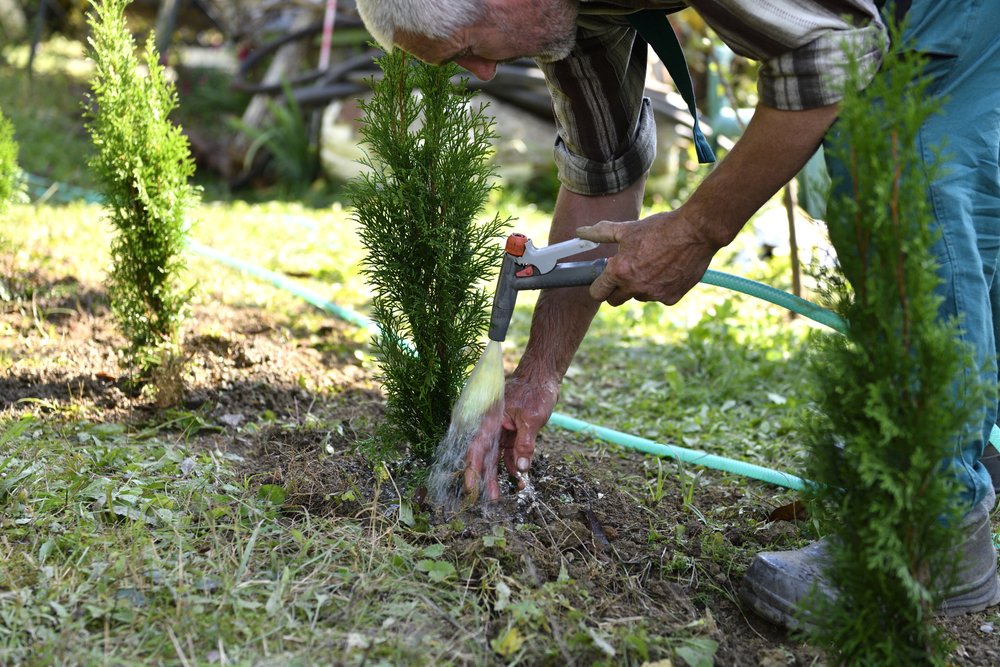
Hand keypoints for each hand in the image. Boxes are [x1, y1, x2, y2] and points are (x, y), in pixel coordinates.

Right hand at [464, 374, 559, 500]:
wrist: (543, 376)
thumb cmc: (535, 392)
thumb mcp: (532, 419)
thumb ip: (525, 444)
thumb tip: (522, 469)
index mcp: (491, 420)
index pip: (477, 448)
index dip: (472, 469)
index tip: (472, 487)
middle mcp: (493, 426)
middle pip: (486, 456)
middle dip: (487, 478)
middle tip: (492, 498)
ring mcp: (502, 429)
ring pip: (497, 456)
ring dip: (502, 473)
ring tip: (507, 491)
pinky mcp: (512, 431)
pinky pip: (509, 451)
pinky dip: (514, 463)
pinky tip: (520, 476)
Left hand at [577, 209, 719, 306]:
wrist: (696, 231)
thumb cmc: (660, 228)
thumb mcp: (628, 229)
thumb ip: (601, 233)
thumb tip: (580, 232)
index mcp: (619, 272)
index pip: (597, 293)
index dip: (599, 286)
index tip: (603, 280)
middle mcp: (635, 287)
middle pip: (615, 300)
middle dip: (617, 289)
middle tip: (626, 272)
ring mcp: (654, 295)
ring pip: (639, 297)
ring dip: (640, 286)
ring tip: (652, 263)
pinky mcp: (671, 298)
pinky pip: (659, 297)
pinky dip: (661, 287)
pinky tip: (668, 269)